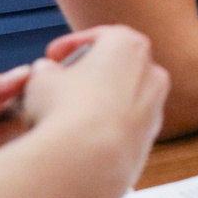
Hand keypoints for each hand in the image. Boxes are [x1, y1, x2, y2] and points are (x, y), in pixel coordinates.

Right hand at [19, 26, 168, 197]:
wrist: (88, 160)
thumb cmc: (65, 111)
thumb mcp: (42, 80)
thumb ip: (47, 71)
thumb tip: (46, 72)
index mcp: (129, 45)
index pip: (99, 37)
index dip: (70, 46)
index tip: (51, 57)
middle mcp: (151, 72)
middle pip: (116, 66)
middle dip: (89, 73)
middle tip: (60, 83)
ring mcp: (155, 107)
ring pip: (123, 97)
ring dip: (99, 102)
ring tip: (66, 114)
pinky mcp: (150, 138)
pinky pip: (124, 125)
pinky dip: (106, 127)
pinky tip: (81, 136)